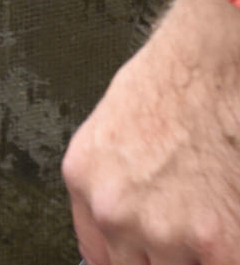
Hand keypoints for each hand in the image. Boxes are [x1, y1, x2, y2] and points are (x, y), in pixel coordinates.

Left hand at [63, 0, 239, 264]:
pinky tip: (228, 228)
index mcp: (84, 181)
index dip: (128, 257)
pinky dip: (226, 252)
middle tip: (181, 223)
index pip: (97, 255)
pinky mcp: (215, 242)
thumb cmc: (168, 85)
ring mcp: (164, 231)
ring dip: (197, 256)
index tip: (146, 256)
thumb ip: (110, 185)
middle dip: (161, 256)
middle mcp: (114, 211)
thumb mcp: (111, 132)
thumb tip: (122, 227)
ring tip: (207, 211)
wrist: (210, 65)